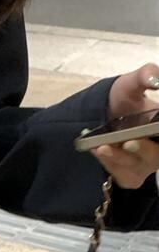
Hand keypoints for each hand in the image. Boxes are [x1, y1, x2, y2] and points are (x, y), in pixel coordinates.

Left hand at [92, 63, 158, 190]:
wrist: (100, 116)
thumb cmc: (123, 98)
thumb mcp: (132, 82)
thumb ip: (146, 74)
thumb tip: (156, 80)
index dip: (157, 140)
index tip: (149, 133)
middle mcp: (158, 148)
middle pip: (155, 156)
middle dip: (143, 151)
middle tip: (129, 143)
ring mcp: (148, 164)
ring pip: (139, 168)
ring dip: (120, 158)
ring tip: (102, 147)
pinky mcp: (132, 176)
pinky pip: (125, 177)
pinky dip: (111, 165)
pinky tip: (98, 152)